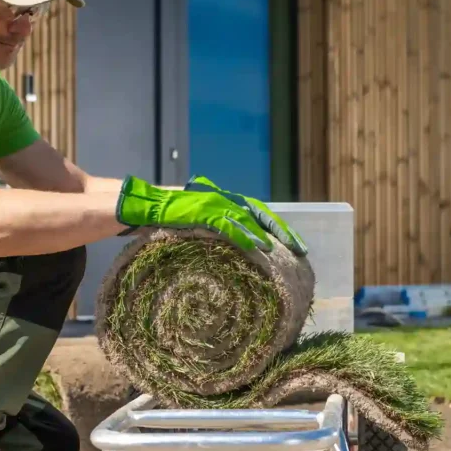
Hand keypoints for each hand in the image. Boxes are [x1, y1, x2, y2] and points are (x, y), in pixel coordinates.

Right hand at [183, 176, 307, 255]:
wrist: (152, 206)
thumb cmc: (178, 216)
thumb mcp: (205, 219)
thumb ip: (223, 226)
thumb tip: (243, 247)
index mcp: (230, 201)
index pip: (262, 213)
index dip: (280, 227)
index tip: (297, 245)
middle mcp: (226, 200)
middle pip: (262, 214)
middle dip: (281, 231)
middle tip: (299, 249)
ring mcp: (214, 205)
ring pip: (246, 219)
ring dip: (263, 234)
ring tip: (277, 250)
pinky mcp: (201, 213)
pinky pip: (226, 226)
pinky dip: (241, 236)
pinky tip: (253, 248)